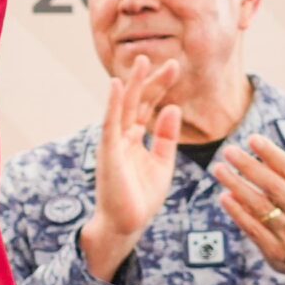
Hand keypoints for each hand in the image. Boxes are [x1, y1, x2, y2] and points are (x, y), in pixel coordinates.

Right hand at [78, 56, 181, 282]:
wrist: (125, 224)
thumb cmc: (140, 197)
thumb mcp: (162, 163)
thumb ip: (166, 136)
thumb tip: (172, 108)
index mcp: (134, 139)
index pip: (148, 107)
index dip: (161, 87)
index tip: (176, 68)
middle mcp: (121, 137)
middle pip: (137, 102)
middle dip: (150, 80)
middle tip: (165, 59)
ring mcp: (113, 143)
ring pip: (124, 107)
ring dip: (132, 84)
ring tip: (141, 61)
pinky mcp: (109, 153)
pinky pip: (110, 124)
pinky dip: (113, 104)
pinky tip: (117, 86)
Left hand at [214, 119, 284, 284]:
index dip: (272, 155)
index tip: (253, 139)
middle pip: (273, 187)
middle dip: (249, 167)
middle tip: (228, 151)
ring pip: (260, 207)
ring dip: (237, 187)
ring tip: (219, 169)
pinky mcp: (275, 250)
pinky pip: (253, 229)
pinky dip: (237, 213)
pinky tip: (224, 197)